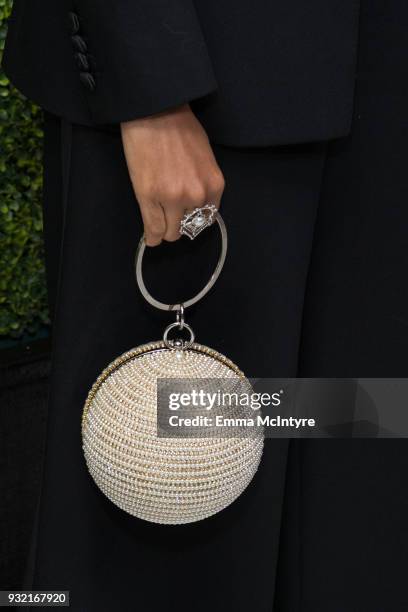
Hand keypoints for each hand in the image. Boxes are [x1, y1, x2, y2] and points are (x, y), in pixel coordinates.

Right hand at [121, 104, 224, 245]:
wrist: (155, 112)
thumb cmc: (180, 128)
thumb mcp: (206, 157)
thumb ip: (204, 183)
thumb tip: (198, 203)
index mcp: (214, 185)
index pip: (208, 218)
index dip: (195, 217)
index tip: (185, 215)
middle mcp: (196, 195)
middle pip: (189, 228)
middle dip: (180, 224)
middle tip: (170, 215)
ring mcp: (172, 198)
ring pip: (171, 231)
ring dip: (165, 229)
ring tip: (159, 223)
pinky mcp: (149, 197)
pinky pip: (153, 229)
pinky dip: (152, 236)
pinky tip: (151, 238)